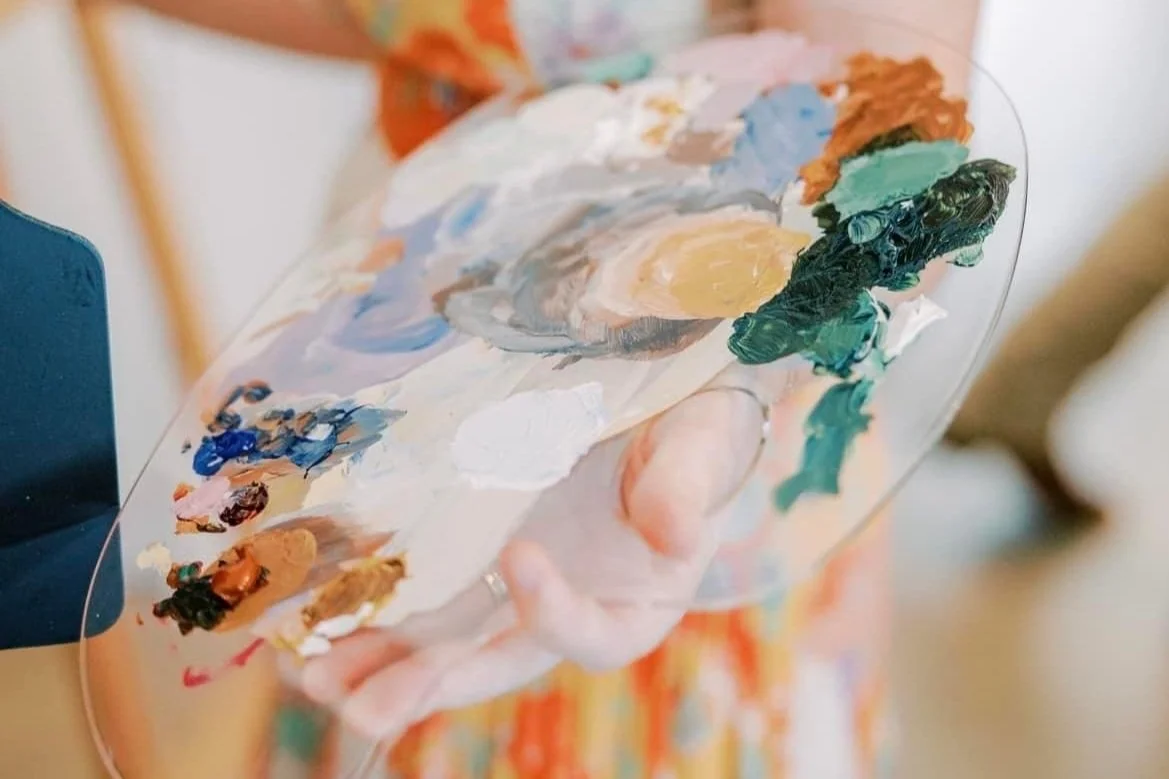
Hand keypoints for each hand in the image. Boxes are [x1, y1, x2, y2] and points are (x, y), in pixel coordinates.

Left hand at [293, 374, 766, 741]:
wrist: (659, 390)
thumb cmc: (694, 423)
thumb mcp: (704, 442)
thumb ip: (688, 484)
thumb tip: (675, 532)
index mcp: (635, 601)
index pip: (596, 634)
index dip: (557, 612)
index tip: (520, 557)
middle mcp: (567, 605)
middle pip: (497, 660)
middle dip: (430, 683)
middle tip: (365, 708)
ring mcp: (511, 584)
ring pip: (443, 639)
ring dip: (379, 661)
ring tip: (315, 679)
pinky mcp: (471, 548)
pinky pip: (419, 589)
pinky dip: (367, 604)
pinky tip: (312, 614)